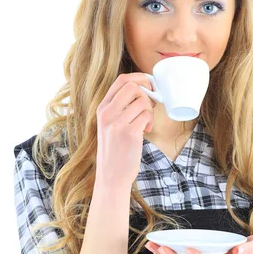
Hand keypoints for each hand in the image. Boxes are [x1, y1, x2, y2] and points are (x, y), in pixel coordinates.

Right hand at [95, 72, 156, 189]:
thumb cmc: (115, 150)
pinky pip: (146, 115)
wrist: (111, 175)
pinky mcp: (129, 133)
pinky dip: (150, 121)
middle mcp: (107, 113)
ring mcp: (117, 123)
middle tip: (149, 106)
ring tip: (146, 123)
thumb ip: (121, 107)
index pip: (121, 80)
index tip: (148, 85)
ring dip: (150, 111)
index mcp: (102, 108)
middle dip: (147, 93)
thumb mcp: (110, 125)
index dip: (139, 78)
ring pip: (142, 101)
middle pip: (133, 86)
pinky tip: (146, 130)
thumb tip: (144, 90)